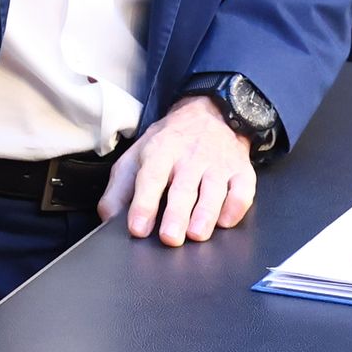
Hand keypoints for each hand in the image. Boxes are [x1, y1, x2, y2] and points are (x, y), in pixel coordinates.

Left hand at [101, 94, 255, 246]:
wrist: (210, 113)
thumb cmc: (169, 142)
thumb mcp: (137, 156)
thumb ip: (119, 190)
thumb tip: (108, 219)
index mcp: (161, 152)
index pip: (151, 178)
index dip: (143, 204)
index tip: (138, 228)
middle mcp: (190, 158)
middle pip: (184, 188)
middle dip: (177, 214)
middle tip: (170, 238)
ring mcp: (218, 164)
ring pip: (215, 191)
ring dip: (206, 214)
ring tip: (197, 234)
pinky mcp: (241, 171)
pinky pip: (243, 190)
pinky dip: (236, 207)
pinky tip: (224, 221)